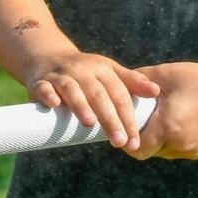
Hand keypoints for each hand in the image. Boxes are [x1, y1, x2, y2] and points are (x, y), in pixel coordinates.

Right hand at [25, 50, 158, 150]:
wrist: (47, 56)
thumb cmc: (84, 71)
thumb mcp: (109, 72)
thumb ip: (131, 83)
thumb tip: (156, 92)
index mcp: (102, 69)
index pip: (120, 95)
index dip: (128, 118)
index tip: (135, 140)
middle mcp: (82, 70)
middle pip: (98, 94)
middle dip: (110, 118)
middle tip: (120, 141)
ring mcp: (61, 75)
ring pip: (72, 89)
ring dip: (80, 105)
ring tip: (89, 124)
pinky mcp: (40, 81)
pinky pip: (44, 87)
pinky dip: (48, 94)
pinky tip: (53, 104)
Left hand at [126, 61, 197, 160]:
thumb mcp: (165, 73)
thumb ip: (136, 80)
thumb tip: (116, 84)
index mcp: (169, 127)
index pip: (137, 148)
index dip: (125, 138)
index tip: (121, 124)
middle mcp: (181, 145)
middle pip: (148, 151)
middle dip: (139, 137)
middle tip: (138, 118)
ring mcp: (194, 151)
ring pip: (163, 152)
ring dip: (155, 139)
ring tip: (156, 117)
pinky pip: (177, 150)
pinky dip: (170, 140)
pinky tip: (174, 121)